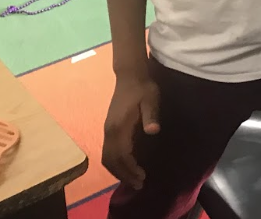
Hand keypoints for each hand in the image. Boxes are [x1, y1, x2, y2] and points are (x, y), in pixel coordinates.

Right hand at [102, 71, 160, 189]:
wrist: (130, 75)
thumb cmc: (143, 88)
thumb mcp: (151, 99)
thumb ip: (151, 115)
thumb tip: (153, 131)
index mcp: (119, 127)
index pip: (121, 155)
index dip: (131, 169)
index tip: (142, 177)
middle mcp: (109, 131)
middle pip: (111, 160)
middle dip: (124, 174)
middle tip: (139, 184)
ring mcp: (107, 130)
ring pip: (107, 157)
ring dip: (118, 171)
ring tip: (133, 179)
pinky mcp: (109, 128)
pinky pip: (108, 152)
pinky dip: (115, 163)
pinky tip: (126, 165)